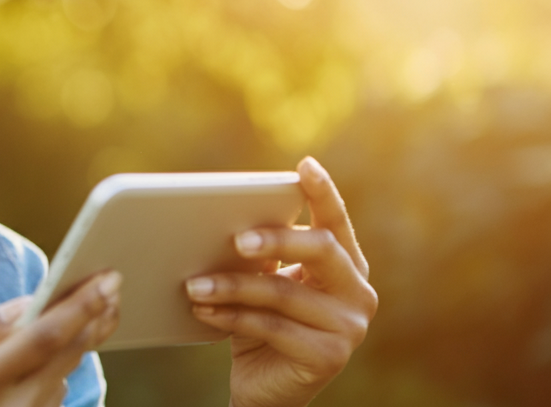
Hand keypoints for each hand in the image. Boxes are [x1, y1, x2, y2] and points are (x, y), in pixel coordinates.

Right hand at [0, 271, 120, 406]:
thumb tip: (19, 307)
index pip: (43, 338)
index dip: (79, 308)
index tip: (105, 280)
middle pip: (68, 353)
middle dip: (94, 314)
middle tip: (113, 281)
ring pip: (68, 369)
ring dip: (87, 335)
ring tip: (101, 304)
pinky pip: (57, 386)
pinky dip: (67, 357)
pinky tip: (71, 336)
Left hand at [186, 157, 377, 406]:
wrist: (266, 388)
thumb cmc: (261, 325)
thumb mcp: (263, 283)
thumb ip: (261, 255)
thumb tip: (228, 224)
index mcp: (346, 265)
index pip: (336, 222)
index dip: (323, 192)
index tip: (304, 166)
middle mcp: (357, 292)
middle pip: (321, 249)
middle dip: (276, 239)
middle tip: (235, 239)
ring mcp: (350, 327)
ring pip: (284, 292)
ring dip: (232, 285)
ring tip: (193, 283)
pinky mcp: (330, 356)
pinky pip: (272, 326)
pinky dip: (231, 316)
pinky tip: (202, 310)